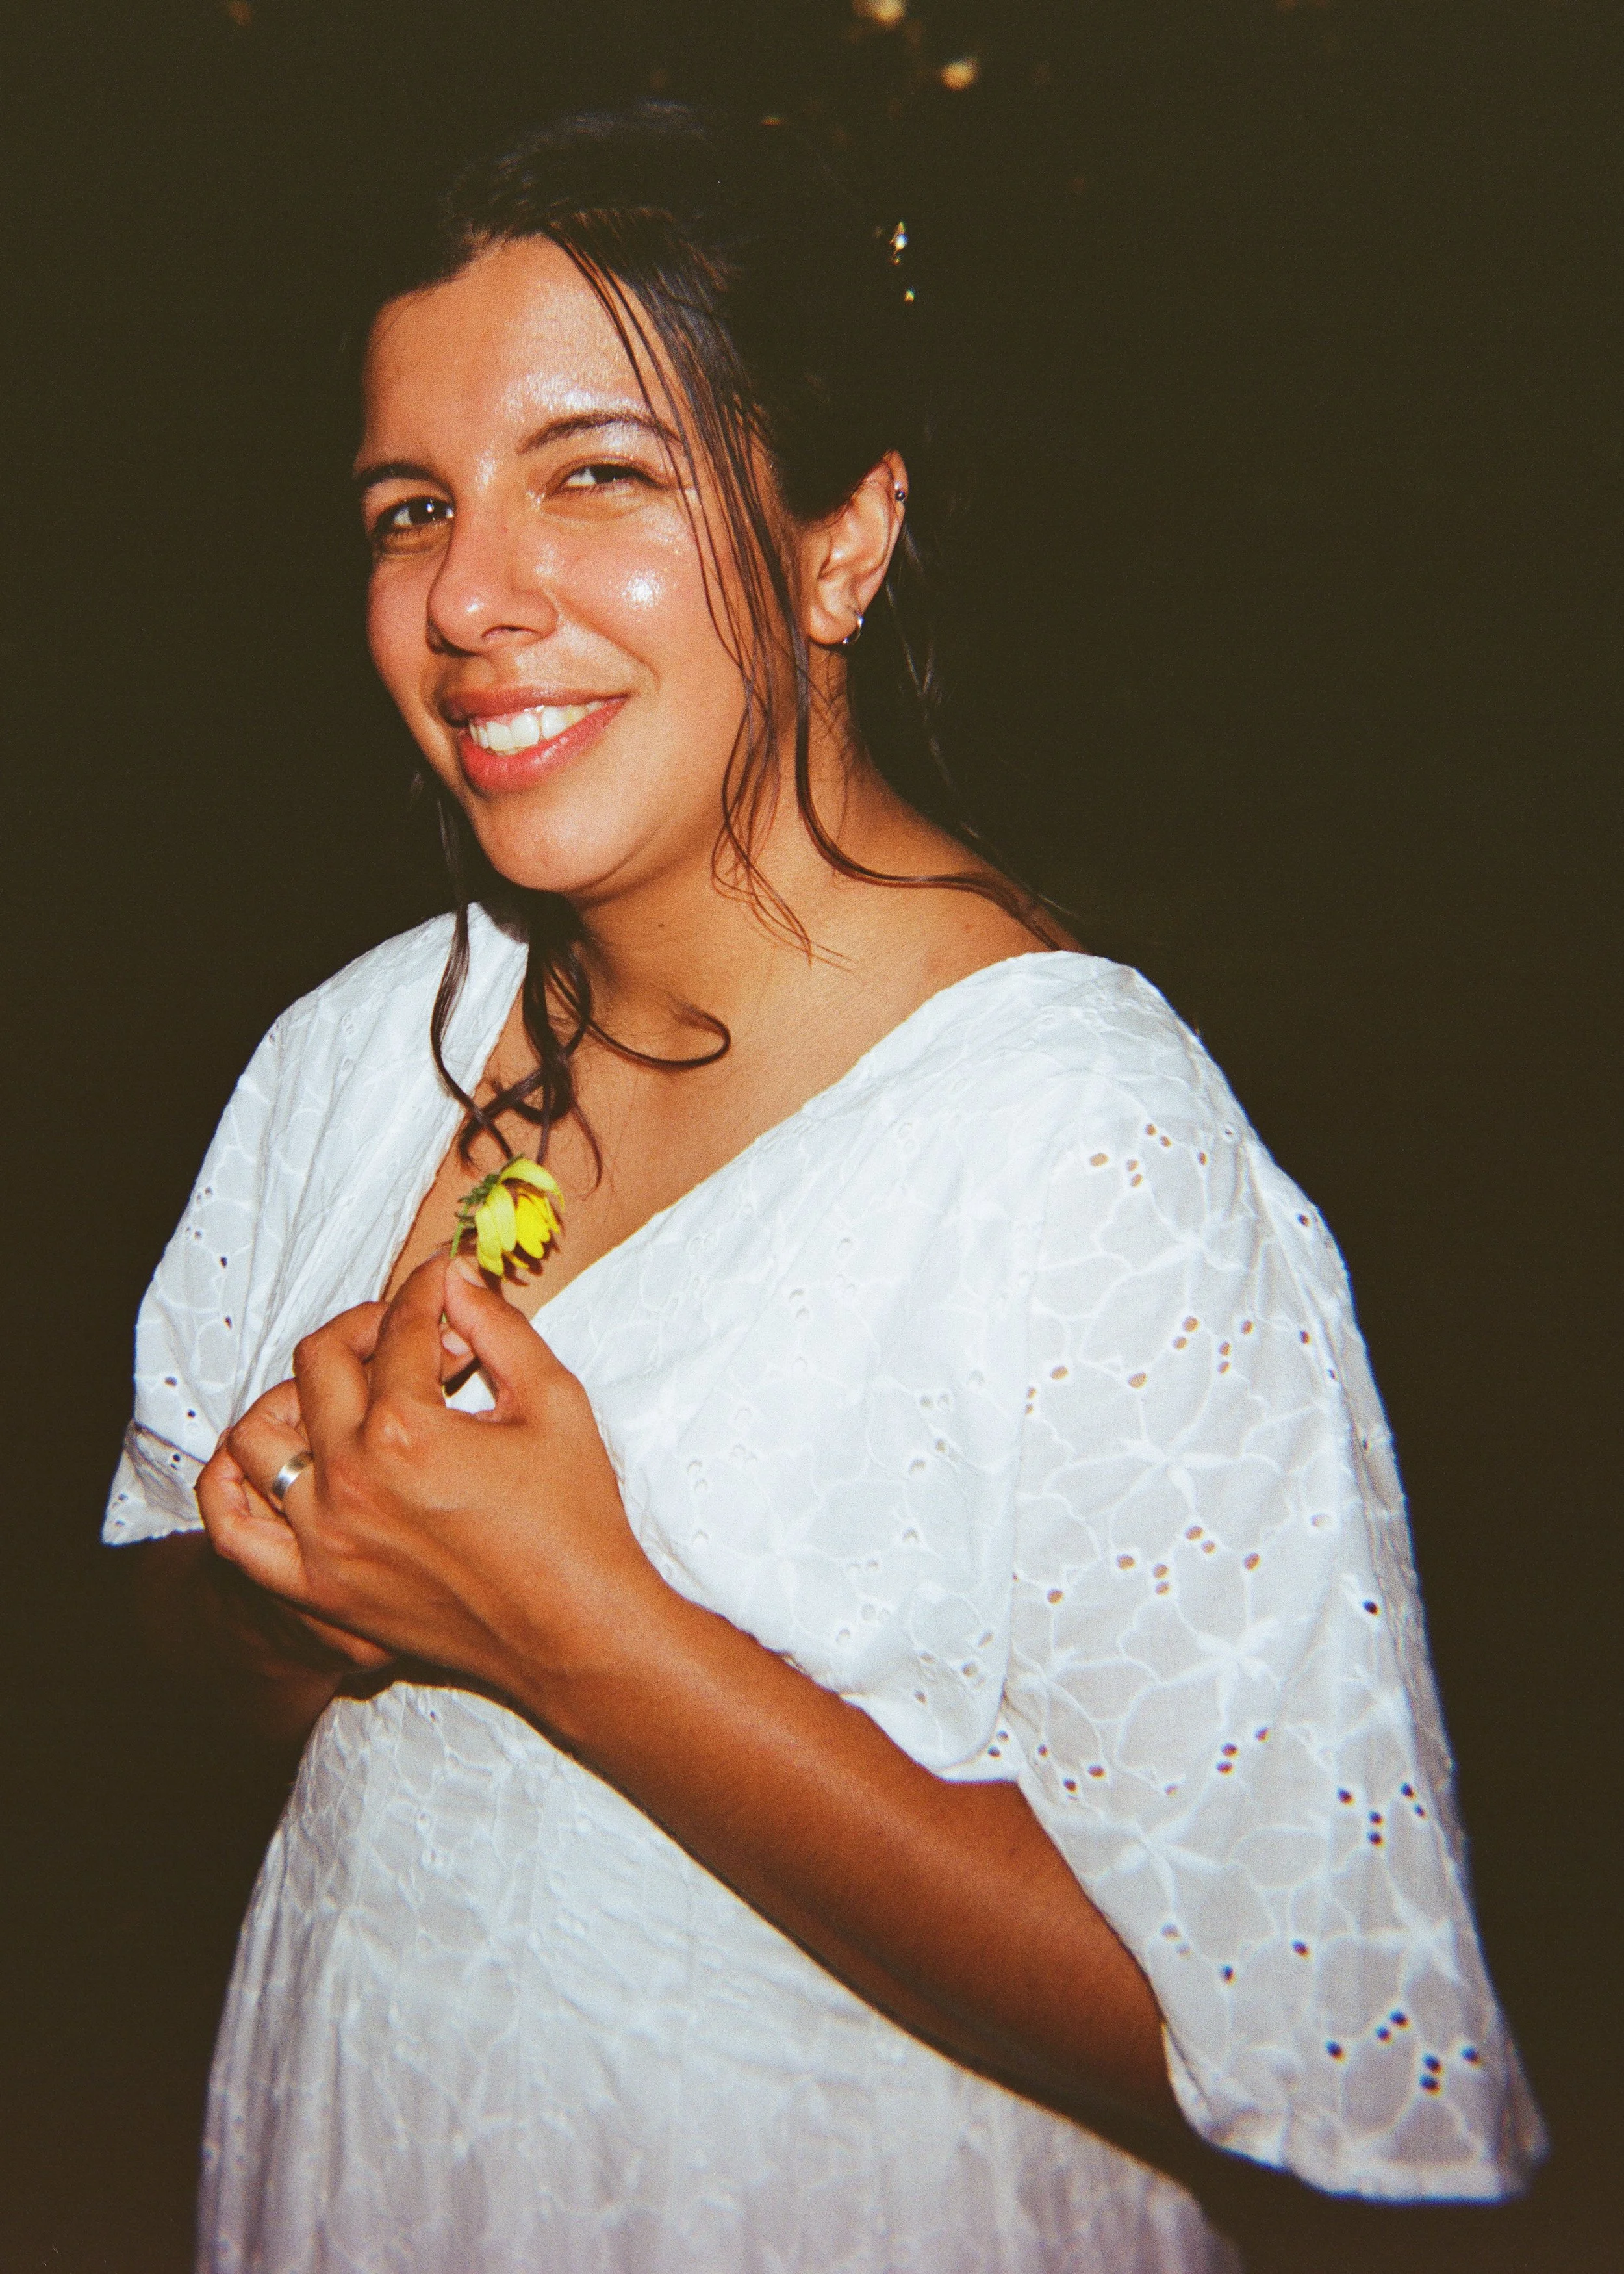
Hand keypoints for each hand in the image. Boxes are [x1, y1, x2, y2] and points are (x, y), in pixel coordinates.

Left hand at [200, 1256, 663, 1702]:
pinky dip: (233, 1488)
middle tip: (410, 1336)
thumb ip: (499, 1327)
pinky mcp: (317, 1588)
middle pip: (320, 1363)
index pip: (398, 1328)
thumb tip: (453, 1278)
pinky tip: (278, 1461)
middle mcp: (350, 1479)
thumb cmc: (576, 1519)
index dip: (426, 1291)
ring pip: (257, 1436)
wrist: (575, 1630)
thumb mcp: (555, 1401)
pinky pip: (234, 1531)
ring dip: (295, 1397)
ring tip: (346, 1398)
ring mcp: (323, 1538)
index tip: (441, 1281)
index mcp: (408, 1431)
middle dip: (366, 1327)